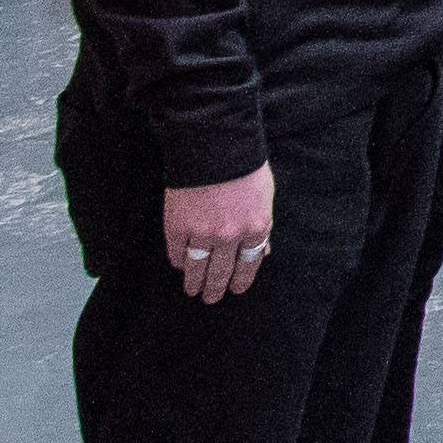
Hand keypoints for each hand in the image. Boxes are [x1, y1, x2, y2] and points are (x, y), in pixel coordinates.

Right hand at [161, 169, 274, 301]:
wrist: (214, 144)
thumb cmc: (244, 165)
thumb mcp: (265, 195)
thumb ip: (262, 225)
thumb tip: (263, 251)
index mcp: (256, 227)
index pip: (249, 264)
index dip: (241, 280)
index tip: (236, 289)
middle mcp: (230, 236)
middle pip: (221, 272)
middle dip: (216, 288)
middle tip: (211, 298)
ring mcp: (202, 233)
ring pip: (197, 268)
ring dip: (195, 283)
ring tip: (193, 291)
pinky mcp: (177, 227)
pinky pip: (177, 253)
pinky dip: (179, 262)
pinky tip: (181, 267)